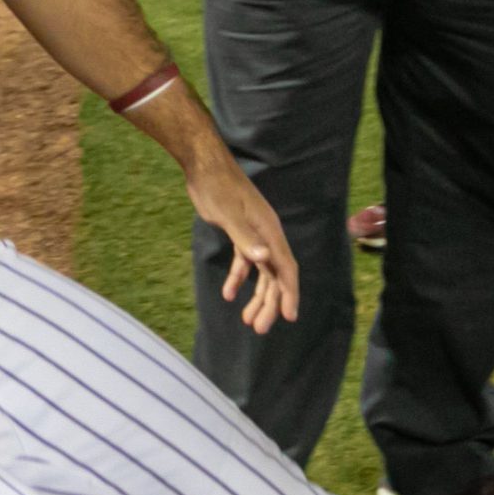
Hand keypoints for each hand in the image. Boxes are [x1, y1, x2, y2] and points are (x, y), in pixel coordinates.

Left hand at [183, 147, 298, 333]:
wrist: (204, 166)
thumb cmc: (217, 188)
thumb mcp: (227, 213)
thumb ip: (245, 237)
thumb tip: (264, 259)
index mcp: (269, 231)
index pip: (286, 268)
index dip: (289, 293)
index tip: (290, 317)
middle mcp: (267, 235)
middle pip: (274, 276)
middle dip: (269, 303)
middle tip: (259, 328)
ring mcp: (255, 234)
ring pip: (261, 272)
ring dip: (256, 296)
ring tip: (248, 321)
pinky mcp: (241, 232)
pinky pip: (245, 262)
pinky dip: (238, 278)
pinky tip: (228, 294)